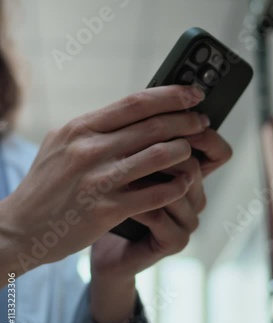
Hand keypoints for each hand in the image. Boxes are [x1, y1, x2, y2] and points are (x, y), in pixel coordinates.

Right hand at [0, 85, 207, 285]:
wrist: (21, 228)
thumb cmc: (46, 184)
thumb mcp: (62, 144)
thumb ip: (94, 128)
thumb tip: (133, 114)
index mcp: (80, 128)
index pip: (134, 103)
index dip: (170, 95)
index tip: (193, 94)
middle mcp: (89, 149)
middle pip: (152, 126)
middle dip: (186, 121)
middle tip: (201, 122)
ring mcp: (98, 180)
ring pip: (158, 156)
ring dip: (184, 151)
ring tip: (192, 152)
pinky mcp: (106, 210)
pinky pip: (154, 194)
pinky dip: (175, 186)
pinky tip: (184, 184)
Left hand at [90, 128, 231, 322]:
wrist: (102, 244)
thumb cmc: (113, 198)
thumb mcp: (126, 163)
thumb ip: (139, 138)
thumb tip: (144, 102)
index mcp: (189, 172)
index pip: (216, 150)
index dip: (201, 133)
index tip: (177, 115)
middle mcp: (195, 194)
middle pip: (192, 162)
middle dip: (159, 152)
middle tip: (127, 144)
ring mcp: (188, 219)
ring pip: (179, 187)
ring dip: (145, 177)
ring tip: (117, 172)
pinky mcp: (175, 241)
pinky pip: (160, 213)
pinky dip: (136, 202)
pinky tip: (117, 196)